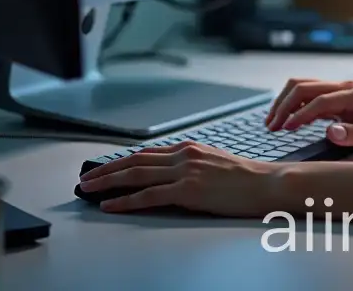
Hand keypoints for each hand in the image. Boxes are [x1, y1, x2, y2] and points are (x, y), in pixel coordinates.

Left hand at [77, 142, 289, 215]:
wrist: (265, 183)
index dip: (121, 160)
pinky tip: (110, 205)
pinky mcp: (188, 190)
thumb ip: (191, 165)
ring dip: (108, 182)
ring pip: (136, 174)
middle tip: (86, 178)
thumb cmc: (245, 178)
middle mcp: (184, 155)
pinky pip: (148, 196)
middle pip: (135, 160)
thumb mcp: (214, 163)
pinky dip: (125, 201)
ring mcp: (185, 171)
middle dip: (106, 169)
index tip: (104, 168)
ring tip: (88, 190)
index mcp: (190, 147)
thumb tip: (170, 175)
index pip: (146, 152)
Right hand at [265, 78, 352, 156]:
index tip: (283, 132)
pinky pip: (313, 97)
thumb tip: (330, 131)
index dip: (297, 116)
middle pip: (305, 86)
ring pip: (306, 87)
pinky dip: (296, 105)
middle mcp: (349, 88)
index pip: (318, 101)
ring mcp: (345, 92)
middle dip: (284, 105)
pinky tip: (289, 123)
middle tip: (270, 127)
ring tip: (273, 124)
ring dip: (287, 102)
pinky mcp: (344, 101)